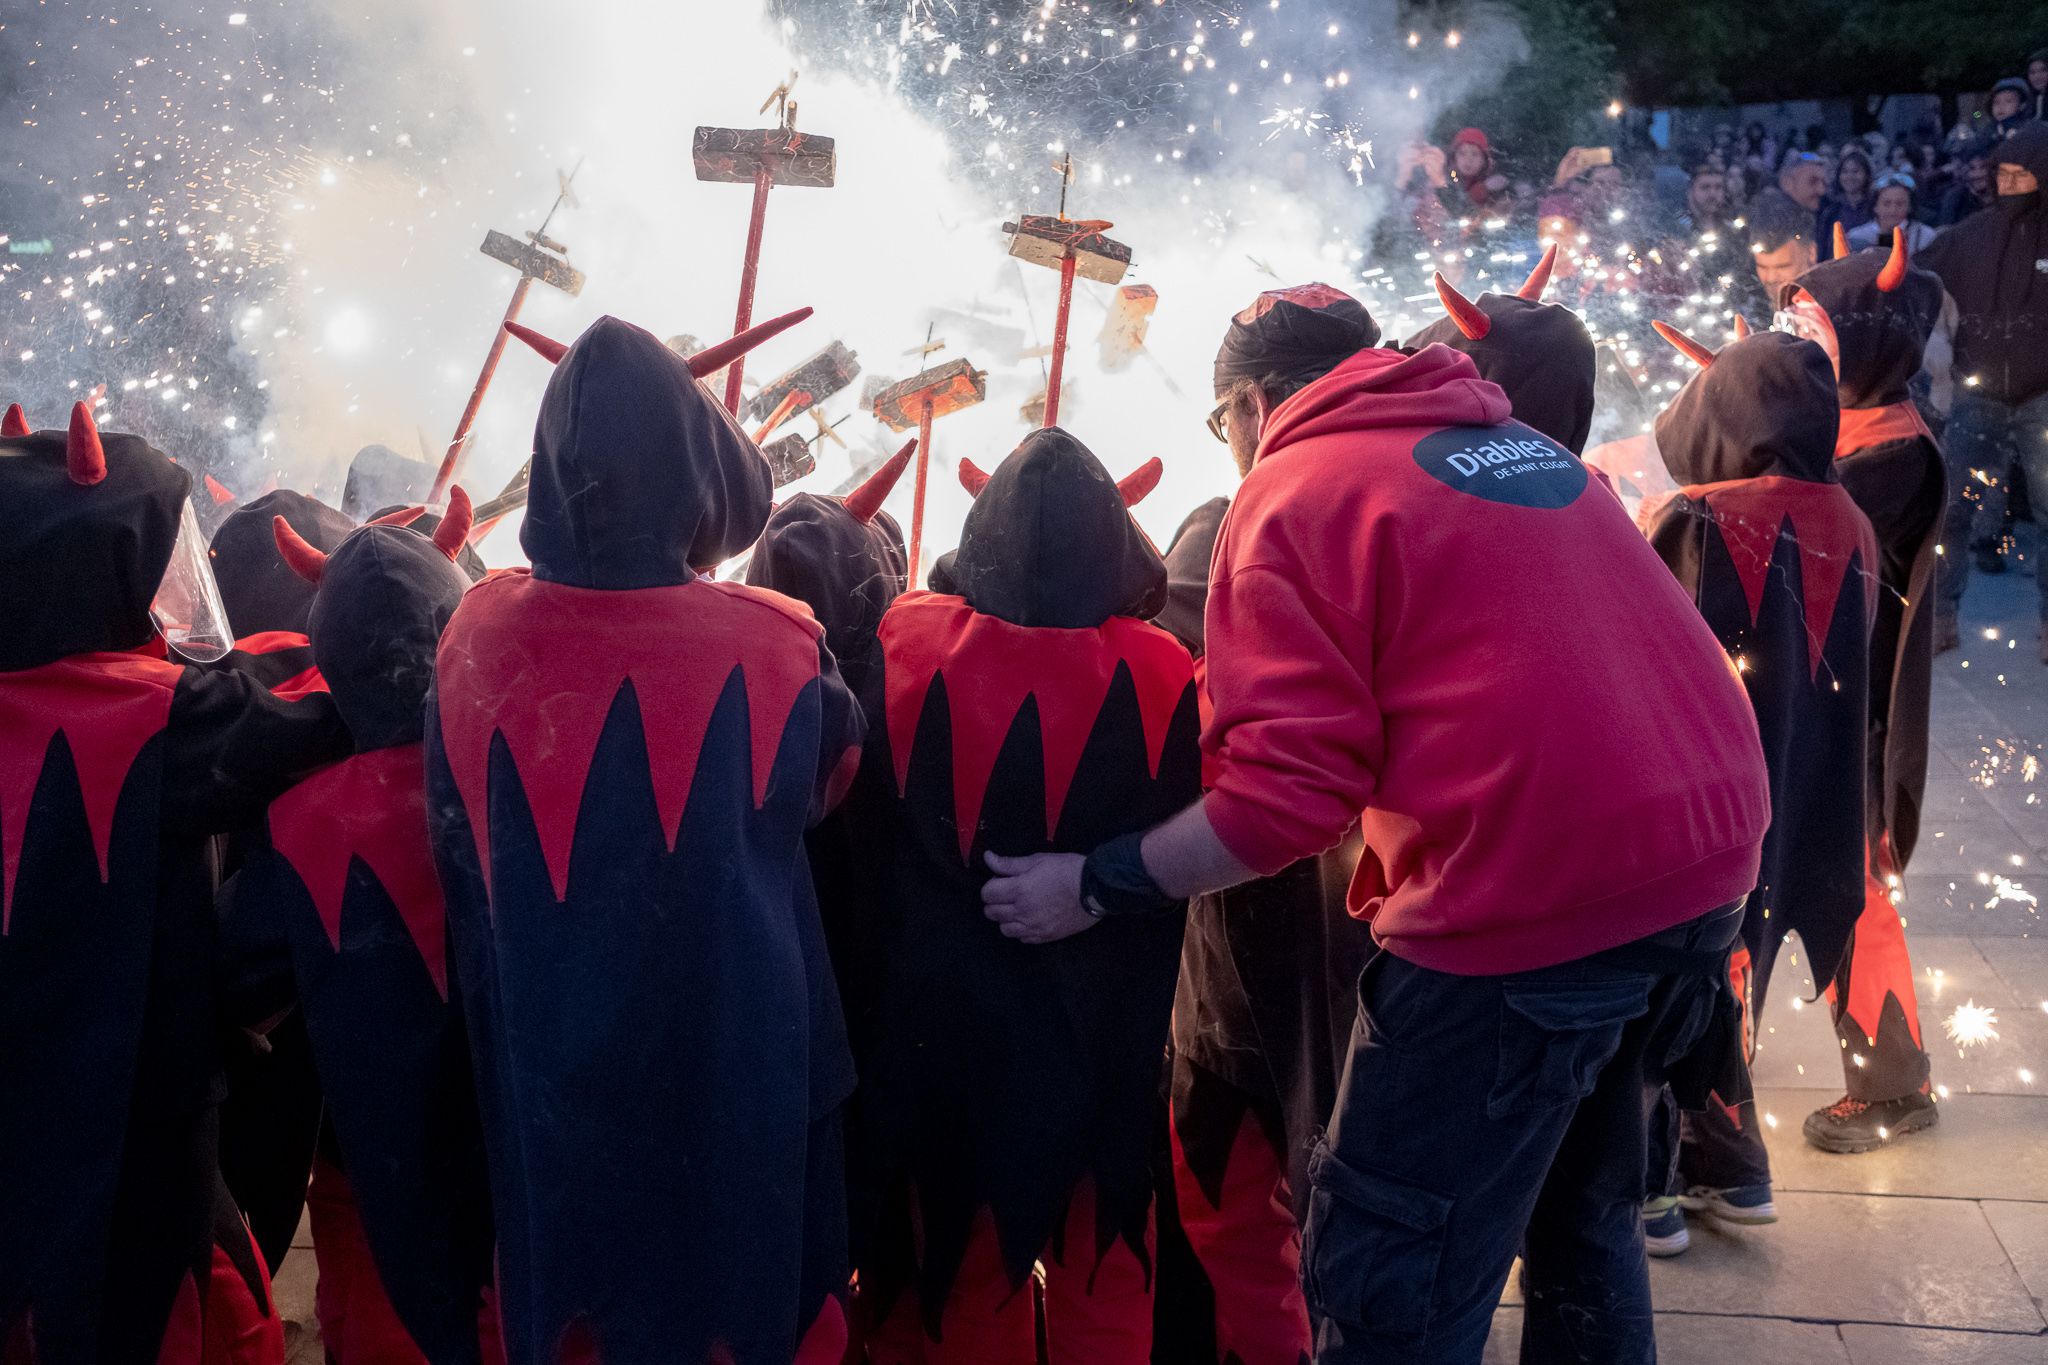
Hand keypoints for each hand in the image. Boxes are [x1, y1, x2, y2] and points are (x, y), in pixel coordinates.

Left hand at [981, 851, 1096, 943]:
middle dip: (995, 902)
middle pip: (992, 913)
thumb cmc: (1066, 869)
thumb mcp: (1038, 860)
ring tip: (1017, 909)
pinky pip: (1022, 939)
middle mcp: (1022, 912)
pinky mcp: (1045, 937)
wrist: (1095, 889)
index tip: (1001, 881)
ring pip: (1004, 929)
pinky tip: (1030, 920)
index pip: (987, 894)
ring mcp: (1034, 927)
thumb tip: (987, 858)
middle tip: (1007, 894)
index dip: (991, 886)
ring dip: (1006, 919)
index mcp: (1019, 890)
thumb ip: (1009, 863)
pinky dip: (1021, 930)